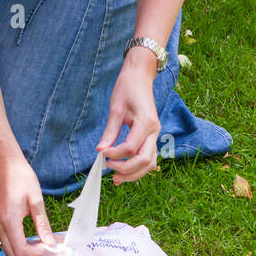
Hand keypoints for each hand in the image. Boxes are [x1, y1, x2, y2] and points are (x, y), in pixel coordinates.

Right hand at [0, 151, 56, 255]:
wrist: (6, 165)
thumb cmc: (22, 178)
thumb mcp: (36, 200)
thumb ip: (42, 224)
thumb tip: (50, 244)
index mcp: (10, 220)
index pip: (21, 249)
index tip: (50, 253)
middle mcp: (0, 225)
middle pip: (13, 255)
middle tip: (47, 255)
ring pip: (9, 250)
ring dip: (24, 255)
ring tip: (41, 249)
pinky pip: (7, 242)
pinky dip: (19, 247)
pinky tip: (32, 241)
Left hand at [97, 51, 160, 182]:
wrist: (140, 76)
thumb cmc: (128, 87)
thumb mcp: (116, 108)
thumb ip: (110, 131)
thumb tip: (100, 149)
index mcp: (146, 122)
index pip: (131, 147)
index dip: (115, 154)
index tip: (101, 153)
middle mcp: (155, 130)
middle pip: (145, 160)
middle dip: (127, 170)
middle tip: (109, 170)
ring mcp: (155, 134)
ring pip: (150, 162)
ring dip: (134, 173)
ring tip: (116, 179)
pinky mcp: (151, 136)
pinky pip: (148, 157)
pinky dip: (138, 168)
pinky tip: (124, 172)